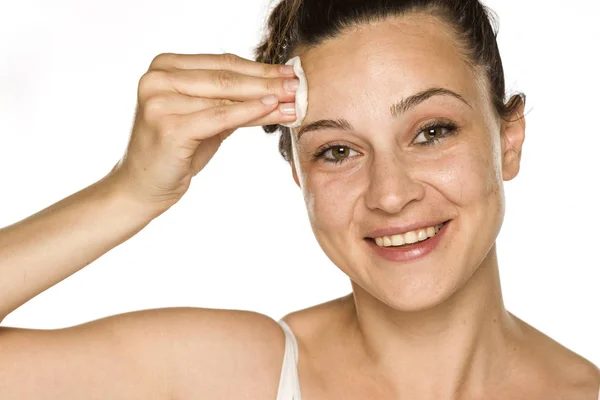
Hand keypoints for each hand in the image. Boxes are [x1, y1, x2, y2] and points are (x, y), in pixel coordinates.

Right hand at [107, 52, 297, 214]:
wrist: (143, 186)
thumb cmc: (176, 151)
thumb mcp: (207, 119)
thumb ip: (234, 102)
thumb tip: (279, 91)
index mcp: (164, 67)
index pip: (222, 63)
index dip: (260, 68)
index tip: (289, 73)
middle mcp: (158, 78)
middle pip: (226, 76)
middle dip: (268, 81)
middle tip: (299, 85)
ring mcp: (160, 100)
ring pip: (226, 95)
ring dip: (266, 98)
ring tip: (294, 102)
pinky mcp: (169, 125)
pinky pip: (220, 116)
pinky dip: (249, 113)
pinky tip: (272, 109)